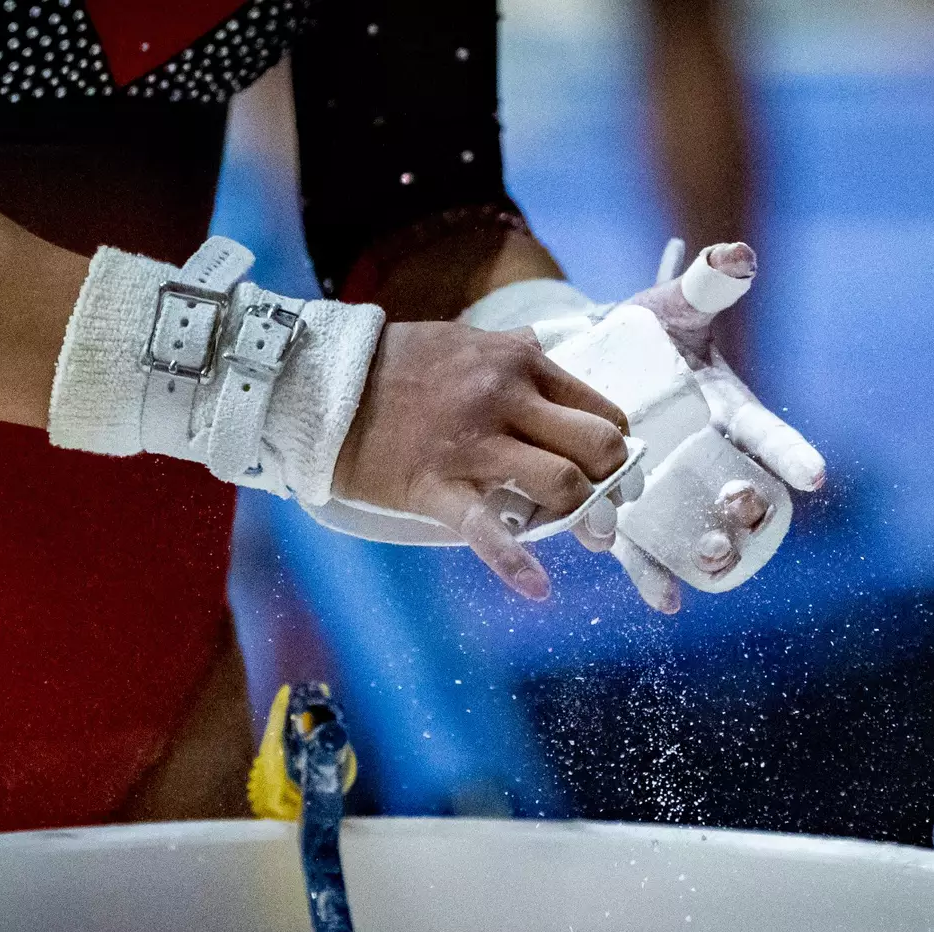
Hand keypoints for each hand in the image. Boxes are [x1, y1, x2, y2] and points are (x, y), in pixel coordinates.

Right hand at [333, 322, 629, 599]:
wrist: (318, 385)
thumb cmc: (393, 365)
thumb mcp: (463, 340)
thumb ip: (510, 350)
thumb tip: (544, 347)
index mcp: (519, 362)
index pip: (600, 410)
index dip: (615, 447)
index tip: (610, 470)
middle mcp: (506, 399)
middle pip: (597, 448)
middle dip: (611, 483)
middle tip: (605, 506)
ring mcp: (473, 445)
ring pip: (562, 485)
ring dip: (580, 517)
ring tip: (581, 535)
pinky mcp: (436, 486)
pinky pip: (488, 530)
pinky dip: (516, 564)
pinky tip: (537, 588)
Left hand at [573, 242, 825, 612]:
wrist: (587, 365)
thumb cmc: (643, 335)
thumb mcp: (671, 308)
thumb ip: (704, 287)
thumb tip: (736, 256)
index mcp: (726, 412)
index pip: (764, 432)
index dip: (790, 453)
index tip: (815, 475)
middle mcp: (704, 460)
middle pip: (738, 491)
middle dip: (747, 508)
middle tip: (743, 511)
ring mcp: (667, 489)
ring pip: (696, 528)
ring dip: (706, 551)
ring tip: (710, 565)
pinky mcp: (625, 510)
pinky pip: (643, 547)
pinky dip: (653, 573)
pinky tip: (665, 600)